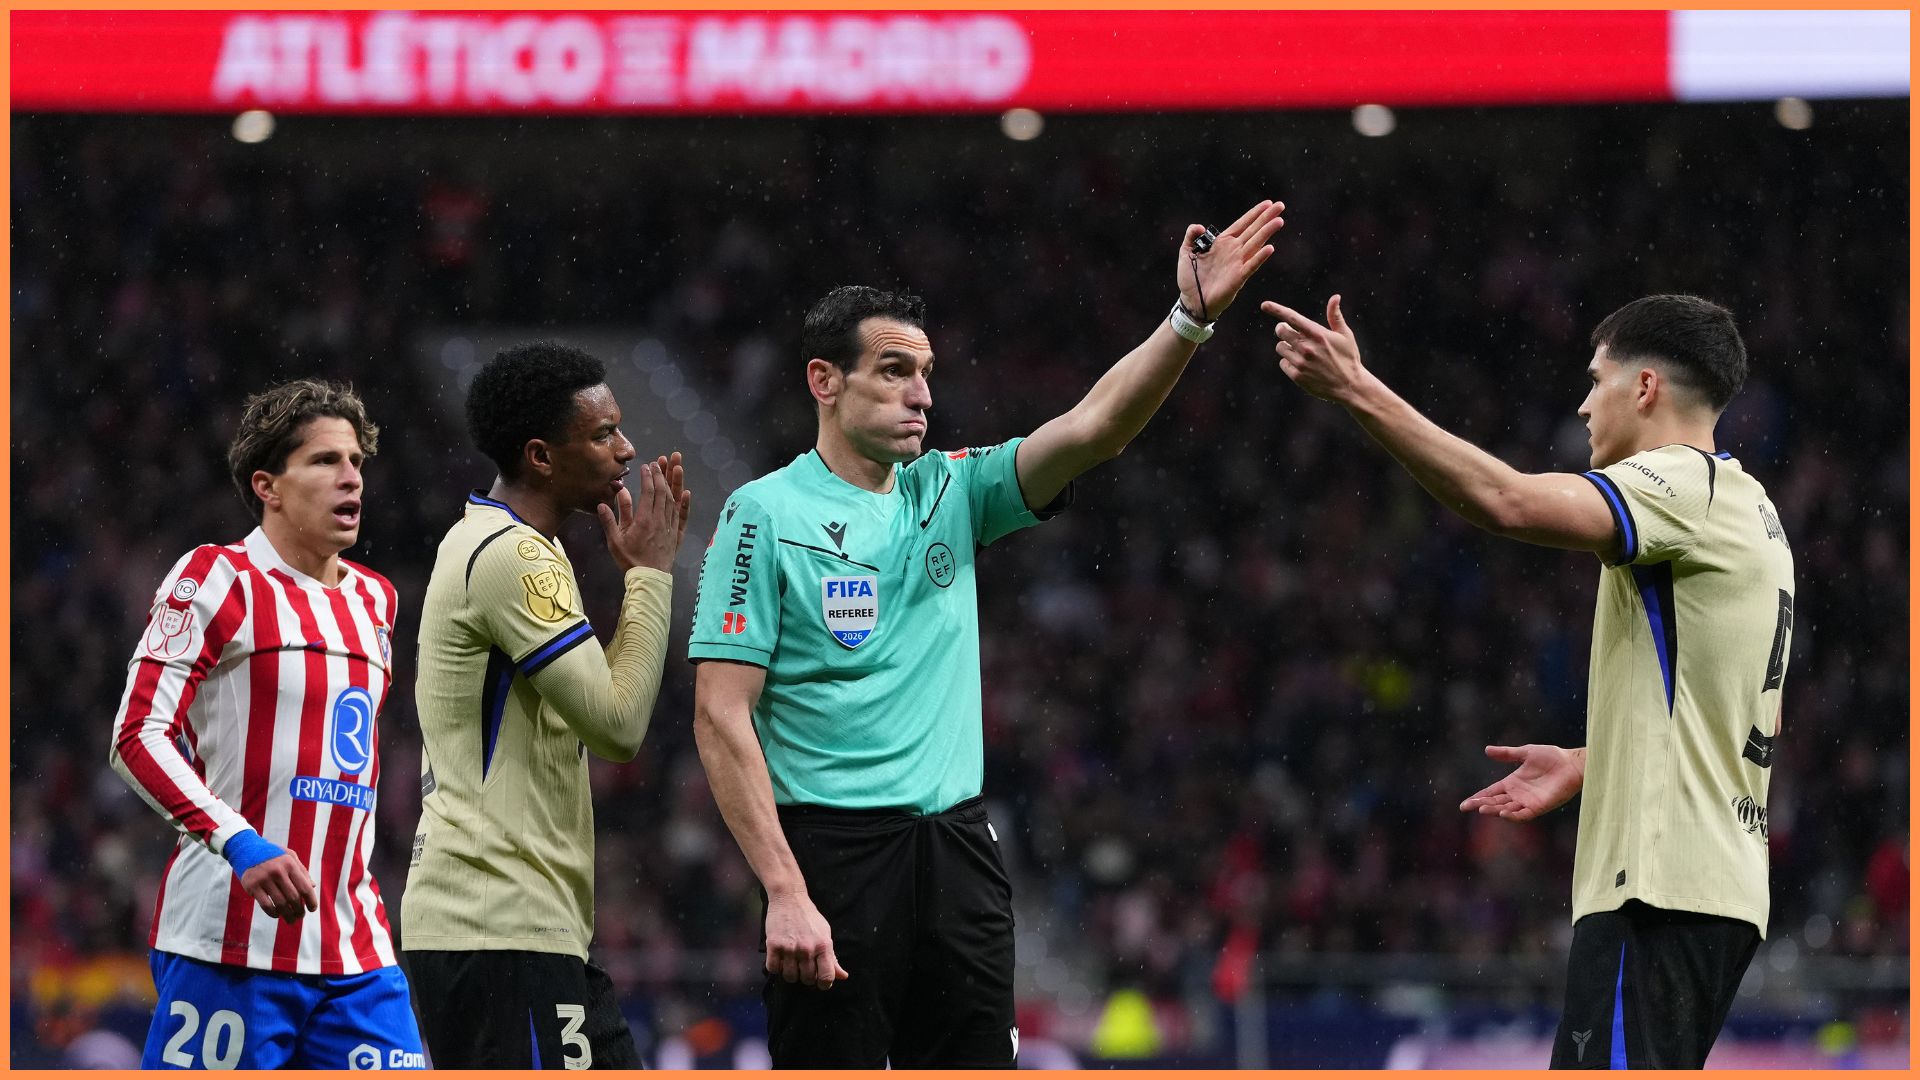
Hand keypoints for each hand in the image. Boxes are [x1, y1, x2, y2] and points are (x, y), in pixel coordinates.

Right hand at [240, 852, 317, 920]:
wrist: (246, 849)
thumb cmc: (272, 855)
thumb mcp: (289, 856)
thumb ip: (301, 871)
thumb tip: (313, 886)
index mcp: (290, 864)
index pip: (304, 887)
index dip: (311, 900)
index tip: (312, 909)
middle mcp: (278, 871)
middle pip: (293, 898)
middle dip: (299, 910)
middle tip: (301, 916)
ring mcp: (264, 879)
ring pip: (280, 904)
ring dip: (288, 915)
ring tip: (291, 919)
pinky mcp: (252, 886)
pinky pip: (266, 905)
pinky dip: (273, 913)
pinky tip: (277, 915)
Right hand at [597, 453, 690, 572]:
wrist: (649, 578)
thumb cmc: (629, 559)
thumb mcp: (615, 540)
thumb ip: (610, 519)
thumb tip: (604, 501)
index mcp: (644, 519)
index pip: (648, 492)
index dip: (648, 477)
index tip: (646, 466)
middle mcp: (660, 520)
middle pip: (663, 492)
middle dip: (662, 474)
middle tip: (660, 460)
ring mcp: (671, 526)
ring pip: (674, 500)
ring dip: (674, 482)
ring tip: (675, 466)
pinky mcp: (677, 534)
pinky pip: (683, 516)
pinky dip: (685, 503)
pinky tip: (686, 492)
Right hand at [764, 889, 848, 990]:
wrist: (789, 898)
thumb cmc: (809, 917)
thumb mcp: (825, 934)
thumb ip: (832, 957)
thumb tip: (843, 976)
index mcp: (823, 945)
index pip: (827, 976)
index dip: (824, 984)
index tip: (820, 982)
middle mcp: (807, 948)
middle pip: (807, 979)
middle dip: (806, 977)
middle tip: (803, 966)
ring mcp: (790, 948)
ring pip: (790, 977)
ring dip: (790, 973)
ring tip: (791, 962)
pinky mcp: (773, 945)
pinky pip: (774, 969)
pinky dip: (776, 968)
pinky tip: (780, 959)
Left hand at [1176, 199, 1285, 321]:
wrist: (1191, 301)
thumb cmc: (1190, 278)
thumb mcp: (1185, 252)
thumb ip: (1191, 236)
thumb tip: (1199, 226)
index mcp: (1223, 243)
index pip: (1242, 224)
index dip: (1254, 213)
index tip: (1268, 203)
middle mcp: (1233, 251)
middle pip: (1253, 230)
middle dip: (1267, 217)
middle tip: (1281, 205)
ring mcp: (1237, 263)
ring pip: (1255, 244)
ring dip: (1267, 232)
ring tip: (1279, 220)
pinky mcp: (1238, 277)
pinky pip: (1251, 265)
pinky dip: (1260, 257)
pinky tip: (1270, 248)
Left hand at [1261, 295, 1371, 404]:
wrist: (1349, 386)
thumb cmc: (1348, 358)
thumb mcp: (1345, 335)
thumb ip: (1335, 316)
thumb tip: (1335, 297)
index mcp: (1318, 334)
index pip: (1292, 318)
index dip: (1276, 310)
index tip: (1264, 304)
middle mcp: (1307, 347)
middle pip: (1281, 331)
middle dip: (1283, 329)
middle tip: (1289, 331)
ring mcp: (1301, 362)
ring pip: (1280, 347)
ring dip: (1287, 347)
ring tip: (1301, 352)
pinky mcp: (1297, 376)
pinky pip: (1283, 363)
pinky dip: (1288, 362)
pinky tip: (1302, 365)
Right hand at [1459, 744, 1583, 821]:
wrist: (1572, 764)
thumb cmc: (1552, 757)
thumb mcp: (1525, 752)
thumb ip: (1507, 754)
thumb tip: (1486, 750)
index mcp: (1512, 783)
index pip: (1491, 792)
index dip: (1478, 797)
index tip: (1465, 803)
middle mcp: (1518, 795)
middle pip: (1495, 802)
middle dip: (1481, 804)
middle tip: (1467, 806)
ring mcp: (1528, 802)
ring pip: (1506, 809)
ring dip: (1494, 810)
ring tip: (1482, 808)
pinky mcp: (1539, 807)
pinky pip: (1523, 814)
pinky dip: (1513, 815)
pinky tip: (1502, 812)